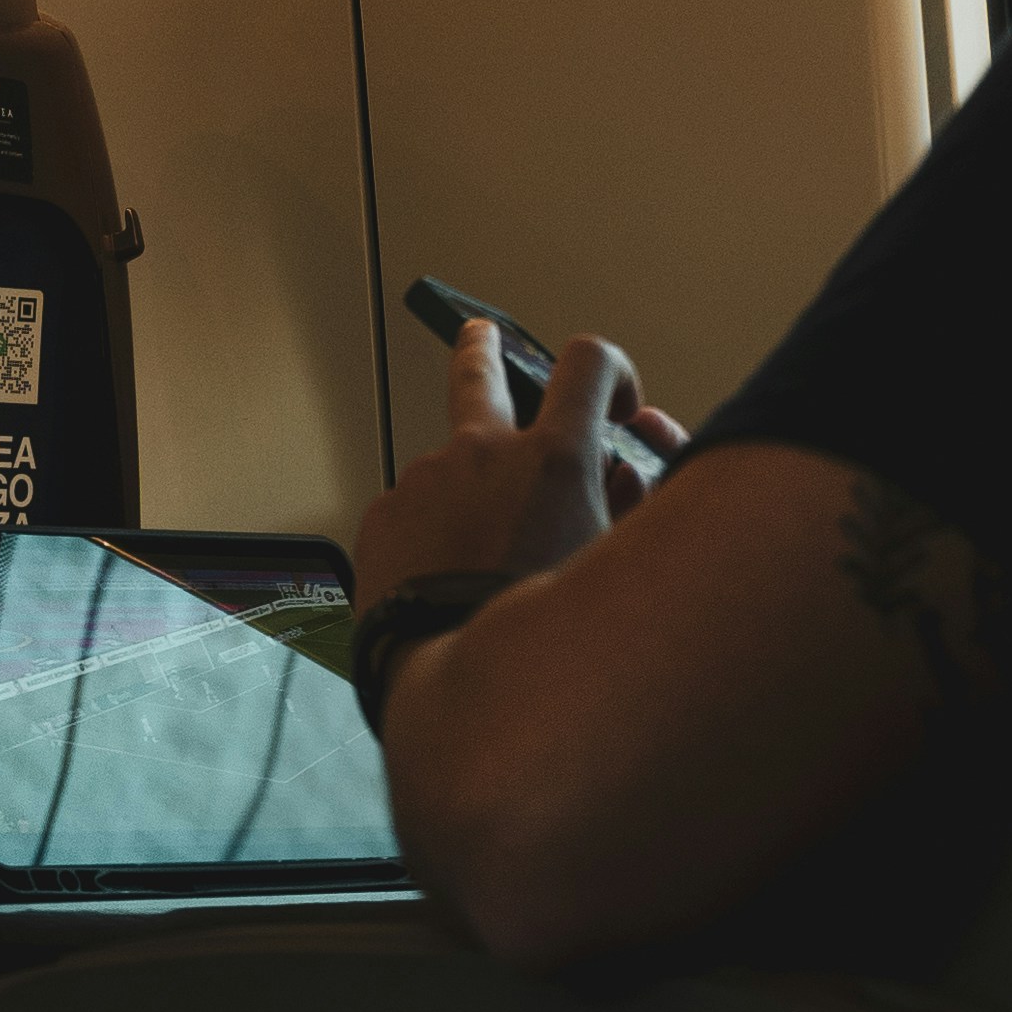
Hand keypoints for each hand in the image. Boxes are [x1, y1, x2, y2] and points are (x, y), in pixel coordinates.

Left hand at [352, 322, 664, 607]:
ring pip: (452, 466)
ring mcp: (426, 479)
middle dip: (482, 349)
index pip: (589, 363)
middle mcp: (485, 452)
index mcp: (555, 458)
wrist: (457, 675)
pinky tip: (445, 577)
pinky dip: (433, 533)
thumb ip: (626, 504)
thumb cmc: (544, 633)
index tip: (613, 400)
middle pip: (480, 369)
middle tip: (478, 335)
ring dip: (468, 489)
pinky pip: (416, 511)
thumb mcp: (612, 563)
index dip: (610, 370)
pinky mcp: (385, 514)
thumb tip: (621, 474)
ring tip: (478, 551)